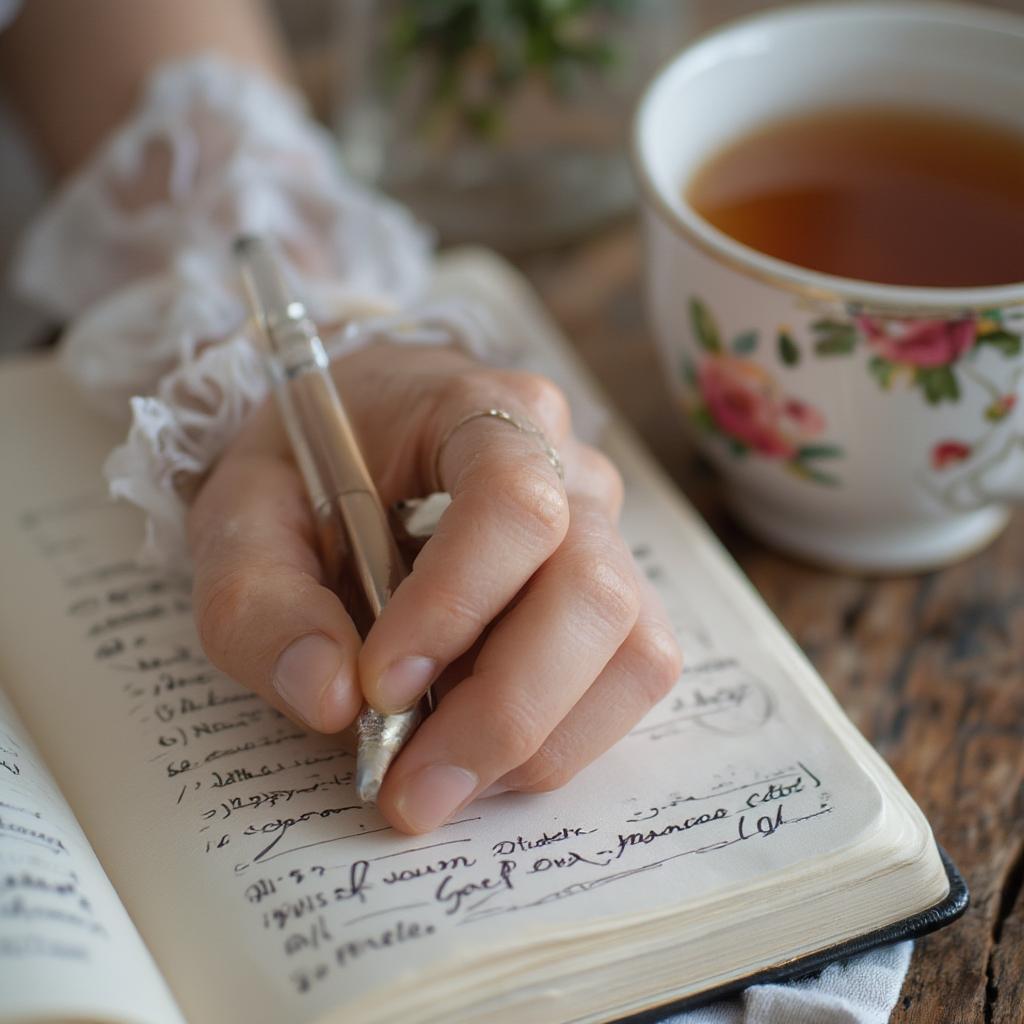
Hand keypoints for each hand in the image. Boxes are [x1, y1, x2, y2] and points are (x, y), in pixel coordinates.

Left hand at [187, 342, 681, 833]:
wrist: (357, 445)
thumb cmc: (306, 470)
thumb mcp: (241, 515)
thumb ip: (261, 599)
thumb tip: (332, 701)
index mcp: (481, 413)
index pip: (513, 503)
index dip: (456, 604)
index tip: (379, 686)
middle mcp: (570, 471)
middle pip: (592, 592)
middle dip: (505, 709)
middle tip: (410, 790)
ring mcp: (608, 535)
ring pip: (633, 650)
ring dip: (541, 740)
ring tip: (440, 775)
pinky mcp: (617, 598)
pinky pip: (634, 678)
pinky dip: (566, 738)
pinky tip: (484, 748)